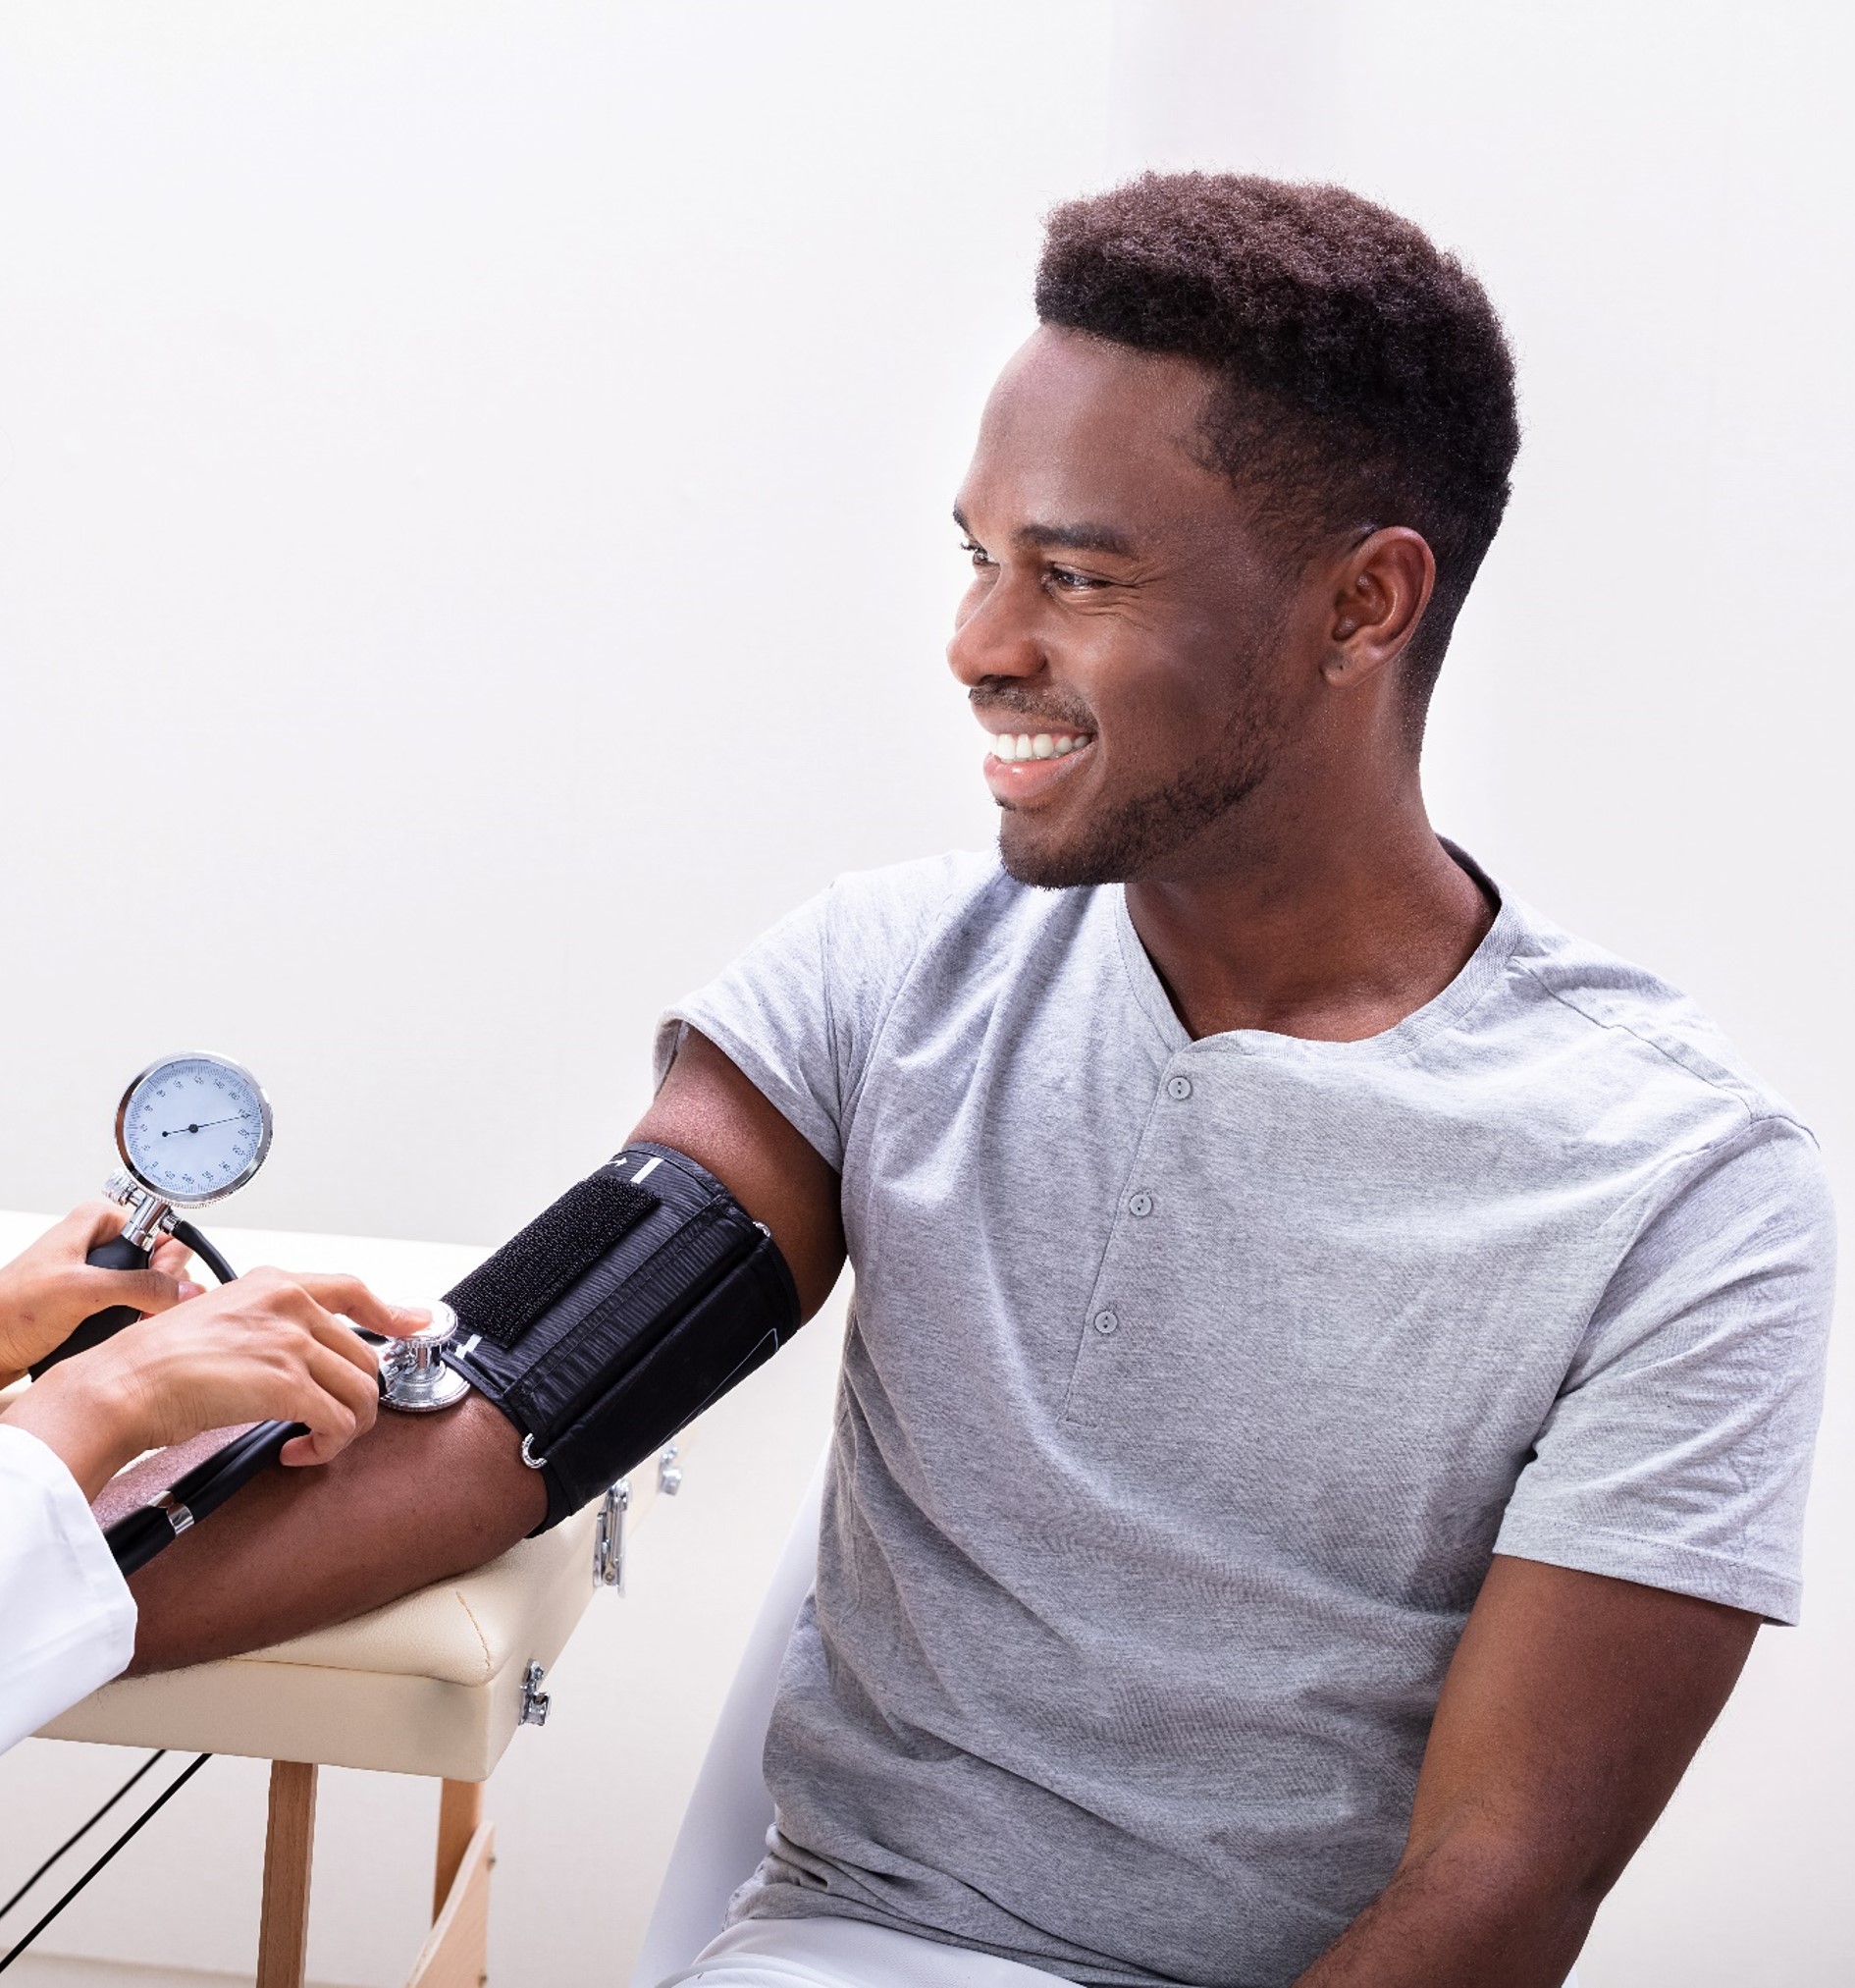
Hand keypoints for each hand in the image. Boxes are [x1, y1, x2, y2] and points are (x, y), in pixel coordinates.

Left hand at [0, 1201, 202, 1377]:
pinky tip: (125, 1331)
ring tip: (133, 1324)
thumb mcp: (82, 1291)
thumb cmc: (11, 1310)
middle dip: (161, 1289)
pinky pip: (133, 1304)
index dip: (167, 1262)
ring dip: (150, 1308)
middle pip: (161, 1260)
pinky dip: (136, 1319)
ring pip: (151, 1286)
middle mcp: (99, 1242)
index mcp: (97, 1221)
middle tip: (143, 1310)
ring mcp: (97, 1273)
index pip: (163, 1230)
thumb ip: (140, 1286)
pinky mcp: (93, 1299)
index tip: (158, 1287)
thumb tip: (188, 1291)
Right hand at [1, 1268, 429, 1498]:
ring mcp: (291, 1341)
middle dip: (352, 1397)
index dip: (391, 1310)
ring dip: (343, 1428)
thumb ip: (266, 1325)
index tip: (414, 1323)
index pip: (351, 1289)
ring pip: (361, 1391)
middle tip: (325, 1423)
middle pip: (363, 1354)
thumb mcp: (220, 1319)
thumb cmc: (153, 1363)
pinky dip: (327, 1446)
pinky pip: (340, 1421)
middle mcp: (288, 1305)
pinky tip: (298, 1451)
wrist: (120, 1386)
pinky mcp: (286, 1383)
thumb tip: (302, 1352)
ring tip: (310, 1441)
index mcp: (273, 1284)